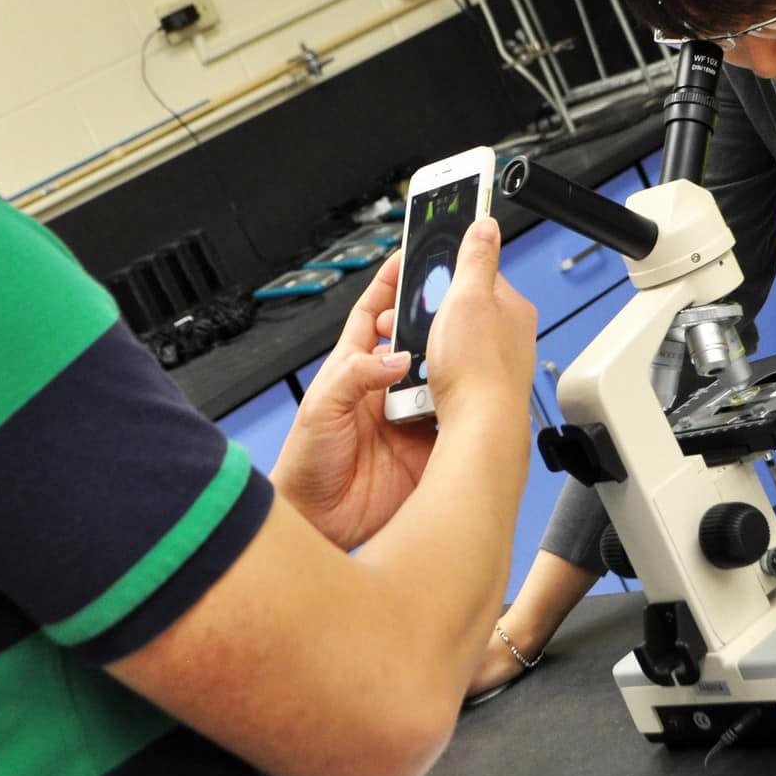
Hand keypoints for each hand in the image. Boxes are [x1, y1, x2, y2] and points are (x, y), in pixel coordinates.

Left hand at [269, 250, 435, 549]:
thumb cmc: (306, 464)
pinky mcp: (427, 444)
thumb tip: (394, 358)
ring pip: (439, 375)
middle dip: (433, 318)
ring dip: (449, 364)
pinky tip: (470, 396)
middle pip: (416, 340)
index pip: (374, 313)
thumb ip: (355, 377)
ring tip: (462, 349)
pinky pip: (452, 417)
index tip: (409, 255)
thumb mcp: (320, 409)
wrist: (317, 520)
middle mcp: (384, 386)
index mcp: (353, 368)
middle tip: (452, 300)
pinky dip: (464, 406)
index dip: (390, 283)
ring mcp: (408, 414)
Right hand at [423, 216, 535, 425]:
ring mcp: (496, 361)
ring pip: (454, 339)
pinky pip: (451, 368)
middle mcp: (510, 333)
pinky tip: (428, 375)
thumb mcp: (469, 297)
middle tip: (416, 318)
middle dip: (433, 312)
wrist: (480, 427)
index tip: (429, 272)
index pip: (476, 273)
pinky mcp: (481, 387)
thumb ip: (476, 258)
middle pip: (461, 308)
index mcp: (511, 305)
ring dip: (431, 342)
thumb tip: (486, 223)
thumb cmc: (478, 368)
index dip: (446, 273)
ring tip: (421, 350)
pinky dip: (435, 368)